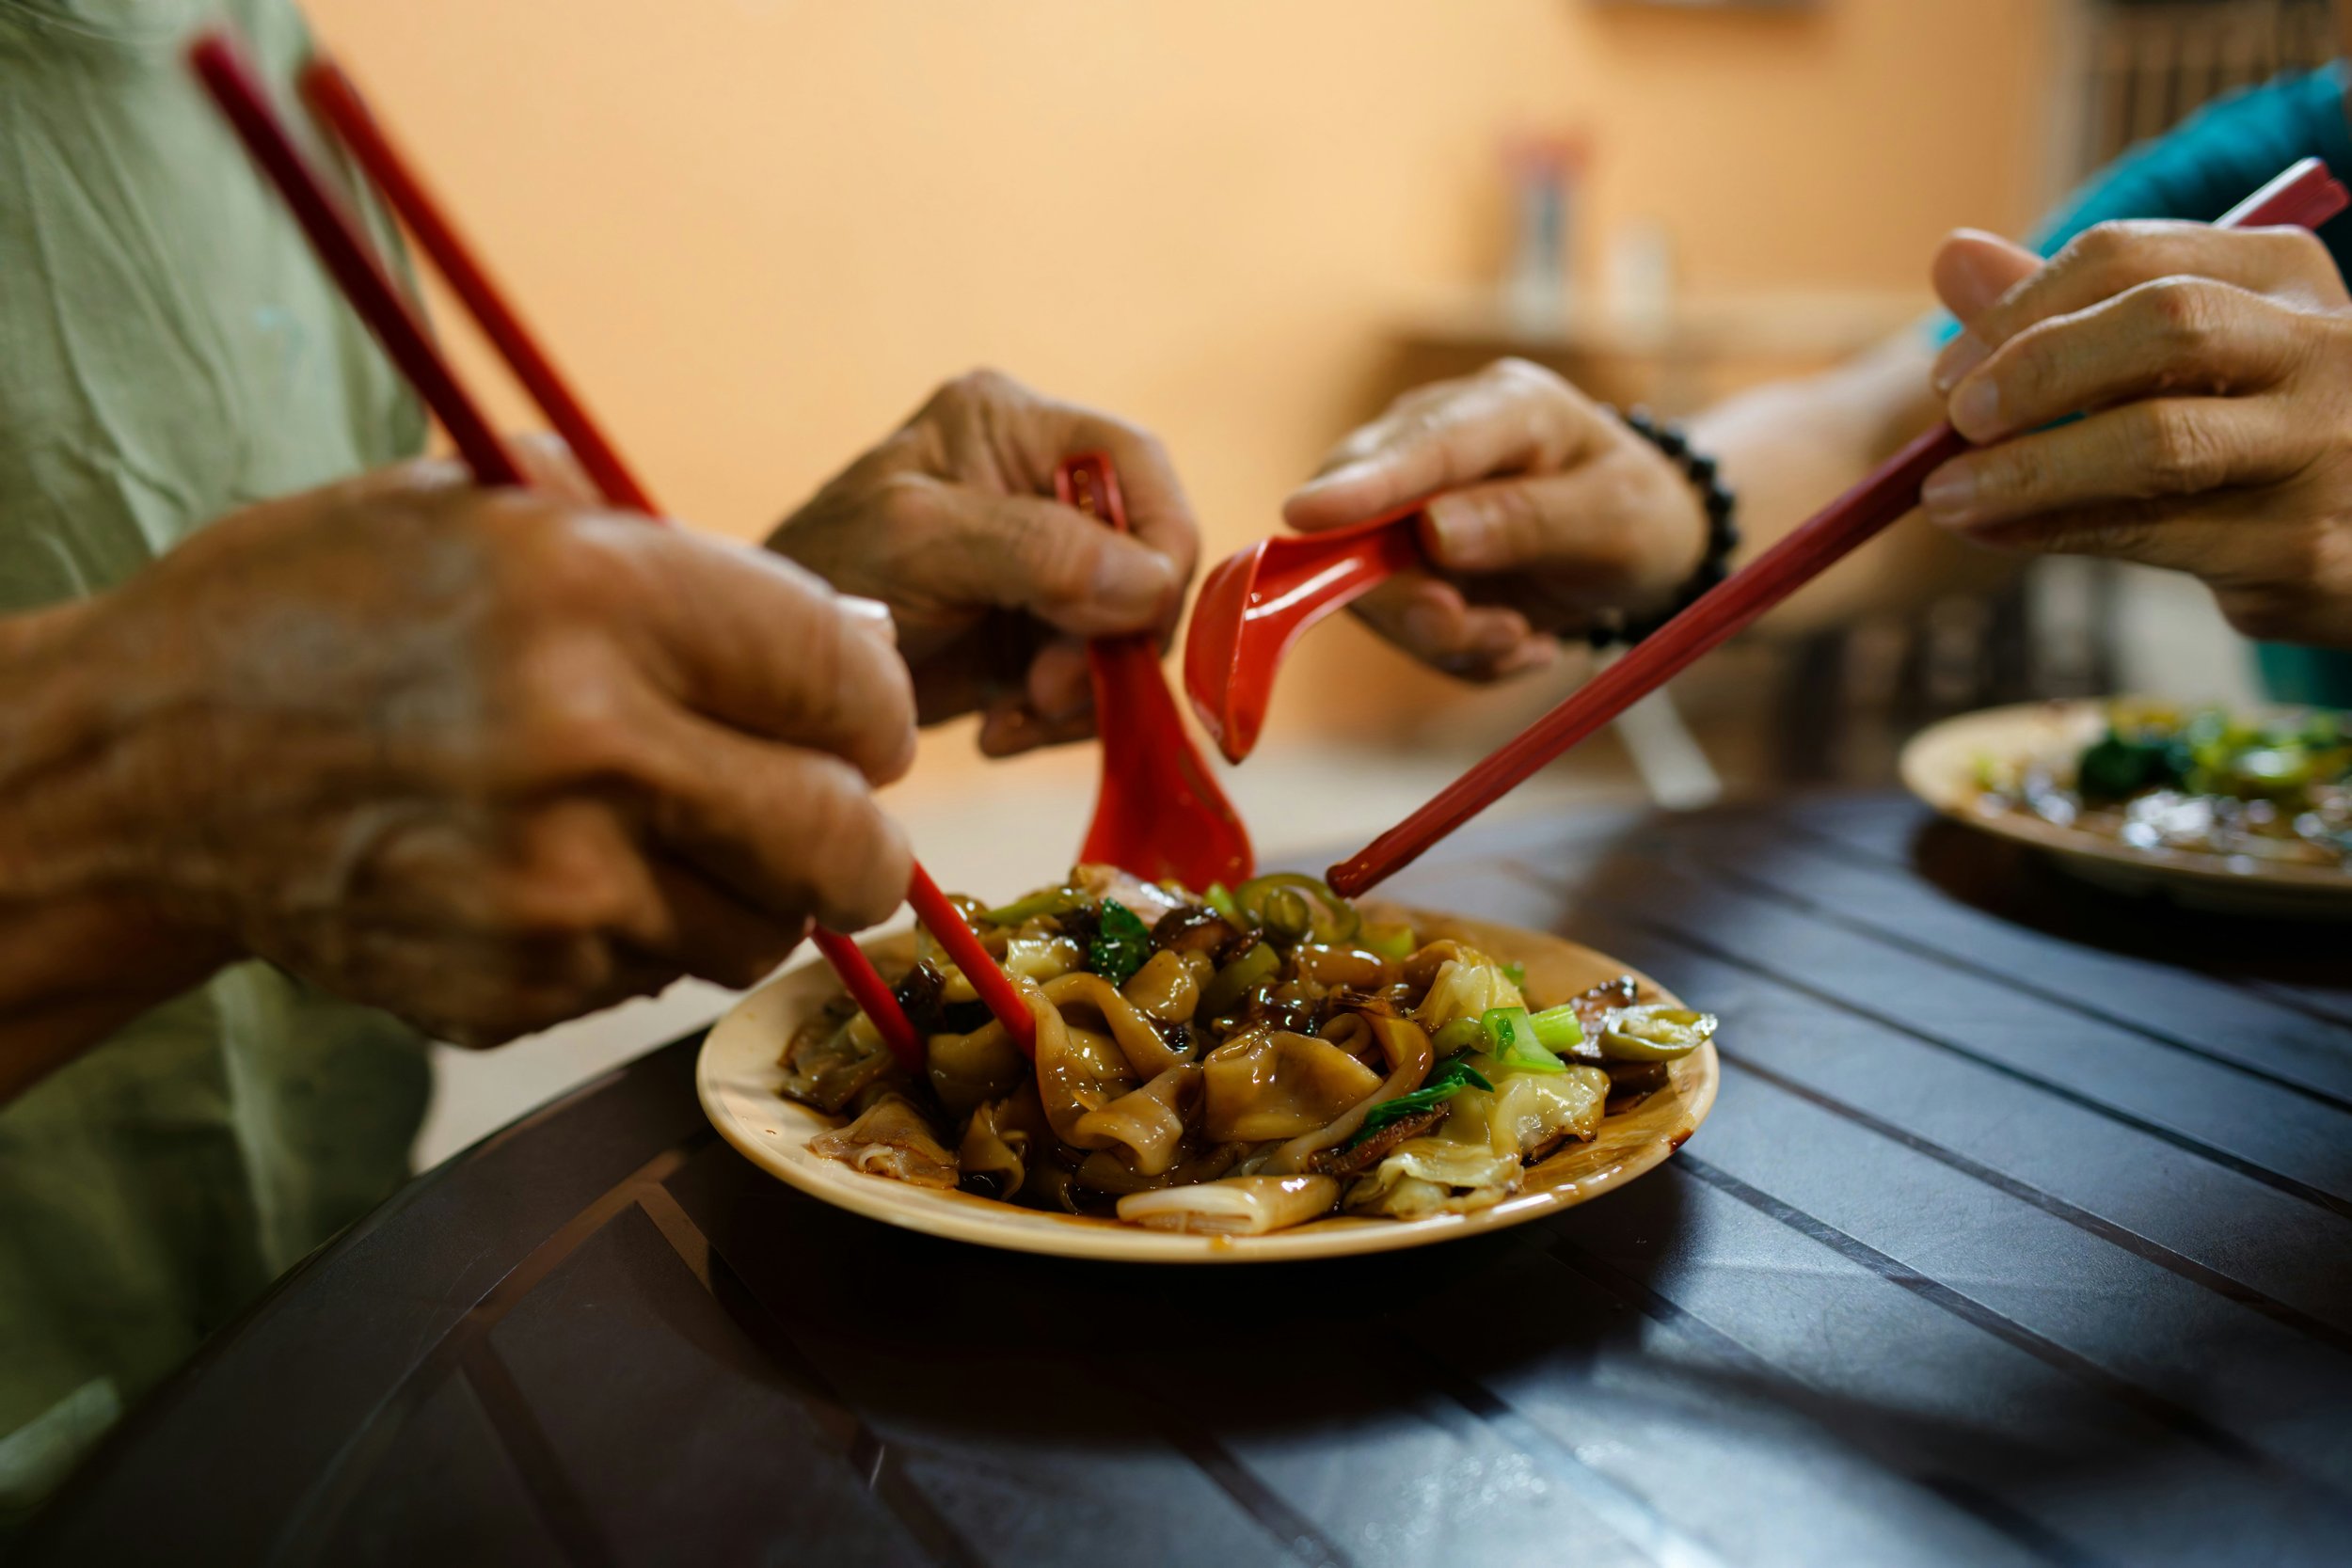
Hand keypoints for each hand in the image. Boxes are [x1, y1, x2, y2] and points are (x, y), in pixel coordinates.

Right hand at [4, 457, 917, 1049]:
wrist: (141, 767)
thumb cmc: (319, 613)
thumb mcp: (485, 512)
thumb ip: (683, 563)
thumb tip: (854, 634)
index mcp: (601, 600)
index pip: (851, 684)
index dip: (877, 708)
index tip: (858, 719)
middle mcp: (592, 750)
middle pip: (846, 843)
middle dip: (856, 835)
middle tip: (820, 812)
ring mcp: (553, 890)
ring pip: (759, 928)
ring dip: (741, 889)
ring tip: (651, 829)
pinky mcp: (513, 989)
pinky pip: (651, 978)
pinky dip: (633, 936)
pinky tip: (551, 872)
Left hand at [768, 369, 1197, 755]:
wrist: (764, 677)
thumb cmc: (824, 578)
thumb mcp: (919, 543)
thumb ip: (1034, 548)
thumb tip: (1151, 582)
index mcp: (1013, 424)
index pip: (1137, 464)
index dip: (1161, 543)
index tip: (1135, 621)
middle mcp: (1039, 484)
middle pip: (1145, 557)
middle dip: (1110, 636)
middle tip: (1048, 690)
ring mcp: (1041, 566)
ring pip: (1128, 629)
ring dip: (1084, 690)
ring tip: (1015, 714)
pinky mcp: (1034, 636)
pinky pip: (1095, 679)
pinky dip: (1059, 717)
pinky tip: (1001, 728)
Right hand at [1281, 359, 1707, 677]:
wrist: (1643, 545)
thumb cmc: (1637, 512)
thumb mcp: (1614, 517)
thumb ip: (1530, 520)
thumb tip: (1431, 533)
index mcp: (1503, 407)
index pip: (1422, 445)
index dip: (1361, 485)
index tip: (1305, 515)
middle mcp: (1435, 445)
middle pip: (1364, 520)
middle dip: (1412, 600)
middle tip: (1494, 636)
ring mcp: (1407, 505)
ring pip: (1376, 590)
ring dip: (1448, 638)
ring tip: (1524, 638)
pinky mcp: (1401, 564)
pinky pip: (1405, 627)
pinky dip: (1460, 653)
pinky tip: (1519, 638)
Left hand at [1924, 221, 2351, 644]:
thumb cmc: (2252, 429)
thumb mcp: (2179, 354)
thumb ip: (2069, 310)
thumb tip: (1952, 254)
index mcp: (2282, 274)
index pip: (2130, 257)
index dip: (2021, 310)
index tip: (1949, 372)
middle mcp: (2321, 344)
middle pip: (2162, 325)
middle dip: (2037, 370)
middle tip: (1954, 422)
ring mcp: (2320, 446)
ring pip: (2157, 441)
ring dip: (2029, 469)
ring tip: (1946, 495)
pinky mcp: (2299, 545)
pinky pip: (2151, 533)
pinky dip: (2053, 530)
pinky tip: (1993, 532)